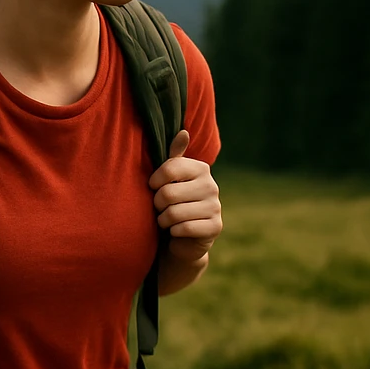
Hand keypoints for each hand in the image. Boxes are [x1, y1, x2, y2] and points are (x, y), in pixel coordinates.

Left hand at [149, 130, 220, 261]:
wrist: (183, 236)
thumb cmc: (173, 202)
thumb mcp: (171, 179)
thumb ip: (174, 157)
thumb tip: (183, 131)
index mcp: (200, 169)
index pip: (169, 168)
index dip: (154, 181)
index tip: (154, 187)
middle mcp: (211, 185)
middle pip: (168, 193)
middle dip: (157, 204)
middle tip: (161, 208)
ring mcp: (215, 207)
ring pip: (174, 213)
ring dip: (163, 220)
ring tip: (167, 219)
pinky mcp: (215, 227)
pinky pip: (183, 228)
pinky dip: (173, 232)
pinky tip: (176, 230)